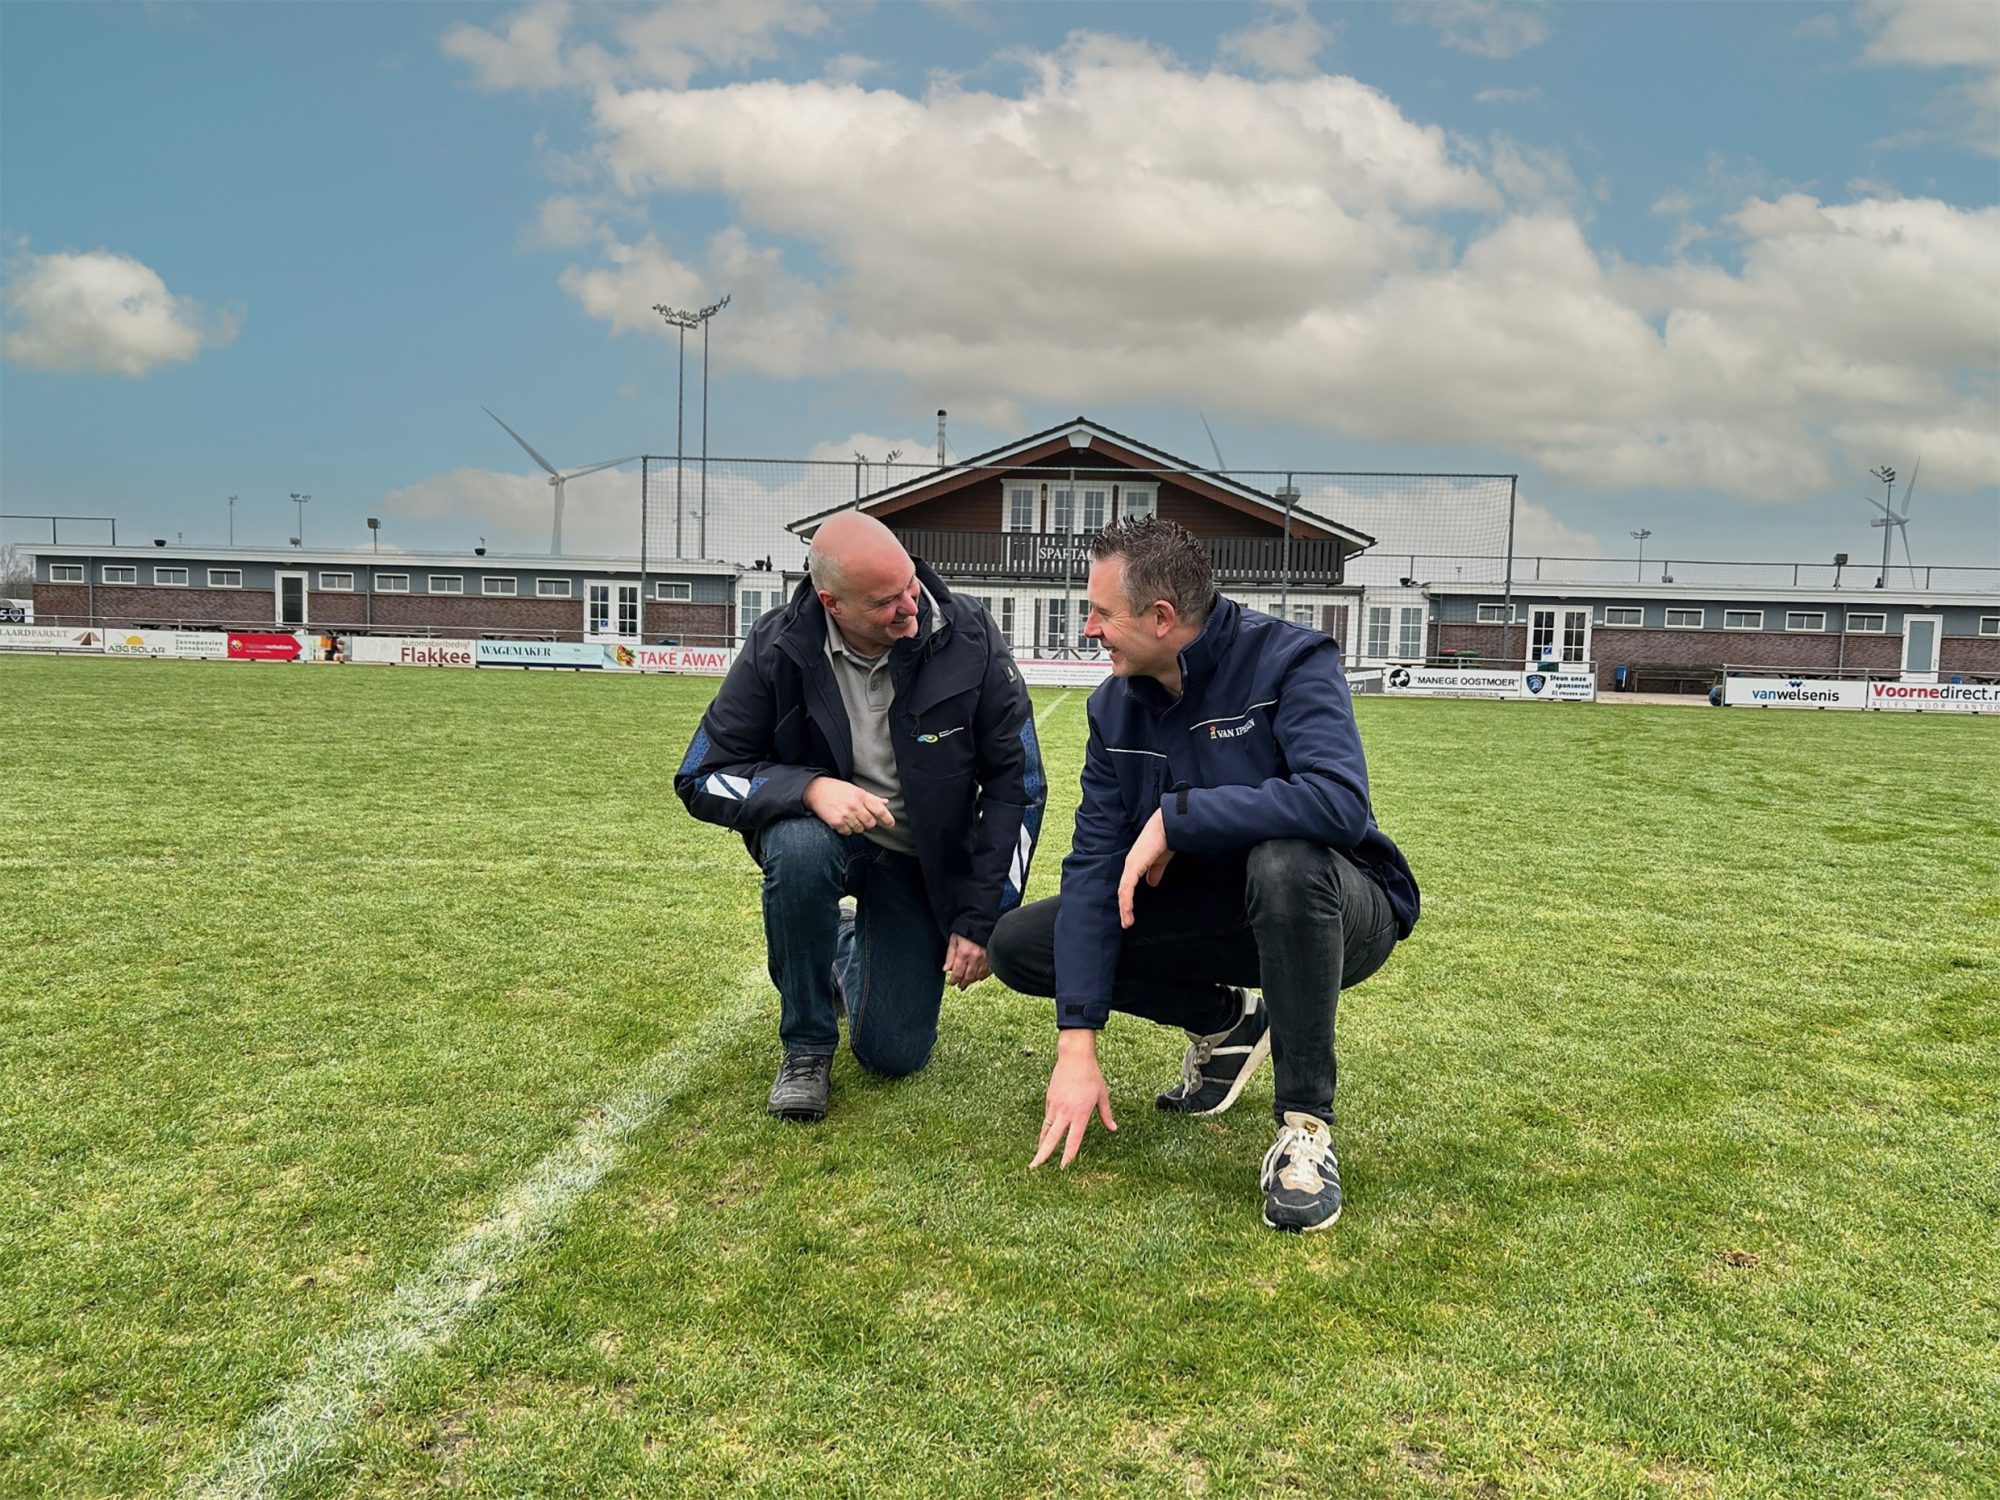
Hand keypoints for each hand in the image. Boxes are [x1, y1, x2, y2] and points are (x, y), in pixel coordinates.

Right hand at [804, 777, 894, 835]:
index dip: (887, 818)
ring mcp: (845, 815)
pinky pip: (847, 833)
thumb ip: (871, 798)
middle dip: (868, 823)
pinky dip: (846, 830)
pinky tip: (841, 821)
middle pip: (870, 823)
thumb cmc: (838, 789)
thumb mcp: (856, 790)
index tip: (891, 824)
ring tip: (848, 817)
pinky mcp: (836, 822)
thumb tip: (885, 803)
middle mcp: (855, 805)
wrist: (816, 790)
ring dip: (856, 826)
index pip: (879, 809)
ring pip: (859, 829)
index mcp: (861, 796)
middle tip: (860, 817)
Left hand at [943, 934, 989, 989]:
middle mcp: (975, 958)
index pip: (957, 974)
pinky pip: (987, 972)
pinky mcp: (991, 958)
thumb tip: (946, 970)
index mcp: (963, 954)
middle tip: (960, 986)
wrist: (981, 922)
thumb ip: (950, 956)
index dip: (954, 981)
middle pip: (968, 977)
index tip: (951, 983)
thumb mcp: (954, 940)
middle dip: (963, 983)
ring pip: (978, 976)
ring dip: (972, 981)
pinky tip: (978, 977)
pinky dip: (982, 976)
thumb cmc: (966, 930)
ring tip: (967, 982)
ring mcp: (985, 959)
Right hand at [1030, 1030, 1116, 1168]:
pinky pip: (1047, 1117)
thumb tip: (1113, 1129)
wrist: (1074, 1057)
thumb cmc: (1091, 1076)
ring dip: (1040, 1144)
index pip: (1073, 1141)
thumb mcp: (1103, 1096)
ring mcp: (1055, 1106)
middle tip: (1034, 1168)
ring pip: (1046, 1129)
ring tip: (1035, 1158)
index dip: (1067, 1156)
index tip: (1063, 1169)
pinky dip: (1045, 1128)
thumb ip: (1106, 1114)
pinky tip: (1044, 1136)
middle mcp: (1066, 1113)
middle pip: (1052, 1139)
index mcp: (1081, 1114)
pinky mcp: (1049, 1099)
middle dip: (1042, 1155)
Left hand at [1116, 808, 1173, 928]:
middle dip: (1124, 908)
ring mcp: (1130, 866)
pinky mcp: (1133, 866)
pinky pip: (1127, 888)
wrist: (1168, 827)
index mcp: (1135, 864)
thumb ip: (1155, 872)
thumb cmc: (1165, 840)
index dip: (1127, 900)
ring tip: (1127, 922)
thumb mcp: (1160, 861)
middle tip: (1126, 922)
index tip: (1130, 914)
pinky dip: (1126, 901)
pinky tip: (1127, 911)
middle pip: (1123, 890)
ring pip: (1123, 892)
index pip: (1127, 885)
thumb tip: (1152, 883)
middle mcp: (1130, 865)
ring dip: (1124, 908)